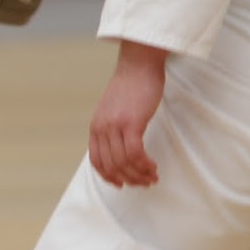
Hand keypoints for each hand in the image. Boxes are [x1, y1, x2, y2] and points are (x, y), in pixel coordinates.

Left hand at [89, 41, 167, 187]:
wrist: (138, 66)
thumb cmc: (130, 87)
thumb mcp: (113, 110)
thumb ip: (112, 128)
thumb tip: (119, 148)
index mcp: (96, 127)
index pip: (96, 160)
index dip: (109, 176)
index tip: (122, 184)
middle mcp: (102, 128)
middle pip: (112, 165)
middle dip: (129, 179)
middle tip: (145, 182)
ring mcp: (115, 126)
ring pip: (124, 162)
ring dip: (140, 174)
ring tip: (152, 176)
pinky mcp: (131, 123)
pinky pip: (135, 153)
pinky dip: (144, 164)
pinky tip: (153, 166)